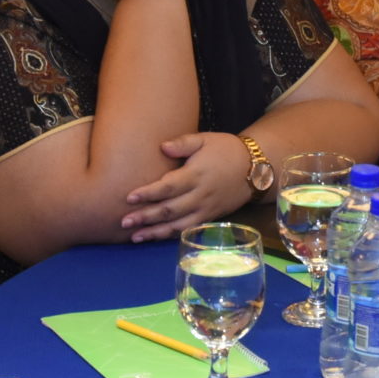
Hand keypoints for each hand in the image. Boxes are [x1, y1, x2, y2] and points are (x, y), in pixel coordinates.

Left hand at [121, 132, 252, 239]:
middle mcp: (200, 195)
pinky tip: (156, 238)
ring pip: (177, 225)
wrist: (255, 169)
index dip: (148, 193)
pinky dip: (171, 235)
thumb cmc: (226, 150)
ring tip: (135, 237)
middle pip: (169, 209)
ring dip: (155, 232)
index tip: (129, 197)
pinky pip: (188, 229)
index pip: (168, 187)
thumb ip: (183, 143)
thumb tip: (162, 147)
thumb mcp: (206, 139)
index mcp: (196, 175)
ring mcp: (205, 209)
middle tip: (124, 222)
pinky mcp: (210, 218)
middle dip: (145, 217)